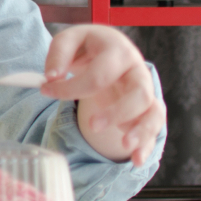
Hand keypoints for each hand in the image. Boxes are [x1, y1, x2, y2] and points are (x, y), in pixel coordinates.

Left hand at [40, 24, 165, 167]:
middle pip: (139, 93)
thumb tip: (51, 77)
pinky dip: (146, 144)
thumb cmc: (88, 47)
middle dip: (118, 112)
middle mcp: (137, 71)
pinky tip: (135, 159)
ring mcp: (145, 90)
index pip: (99, 74)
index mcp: (118, 51)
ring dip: (140, 130)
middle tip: (92, 125)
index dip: (72, 88)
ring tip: (125, 145)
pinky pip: (153, 127)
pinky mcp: (146, 108)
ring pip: (152, 112)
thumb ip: (58, 55)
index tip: (46, 91)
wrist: (108, 49)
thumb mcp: (69, 40)